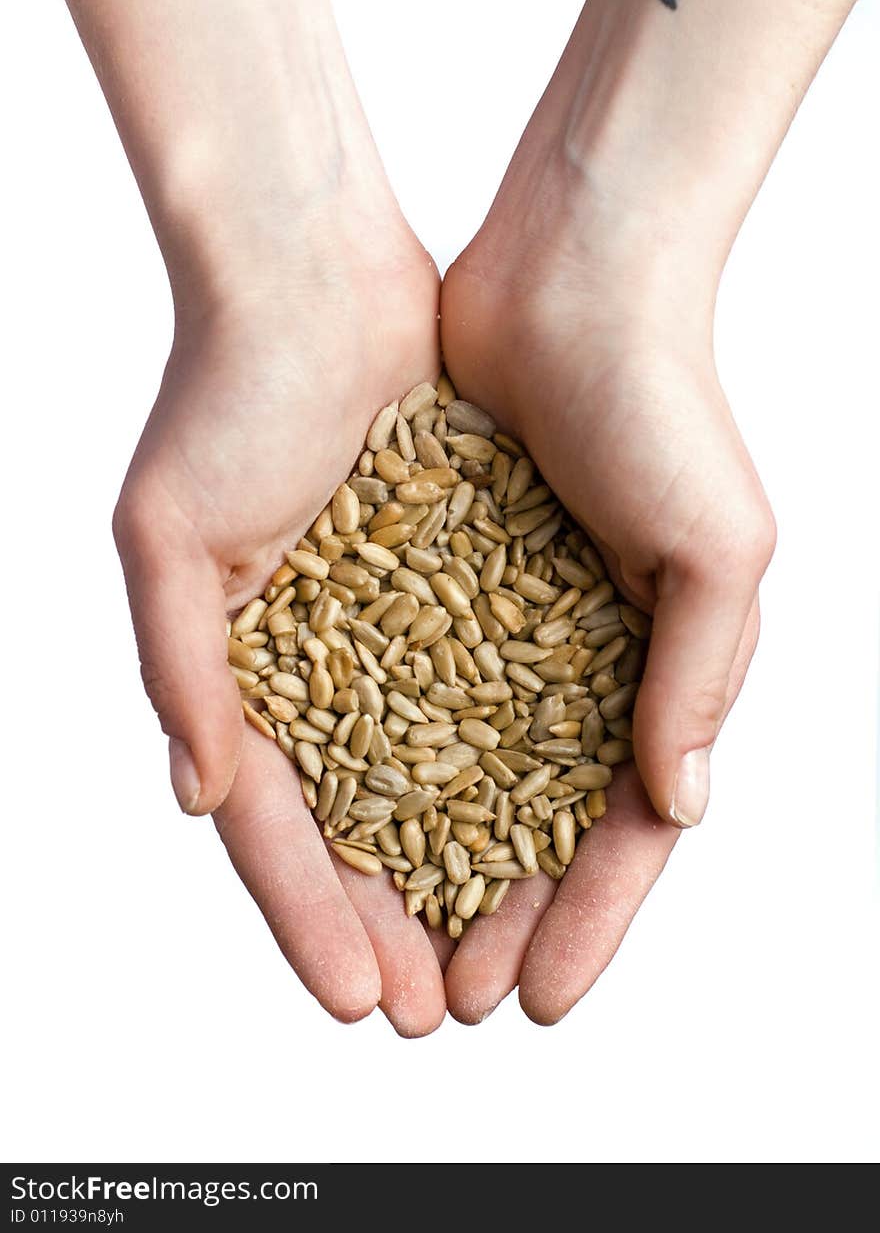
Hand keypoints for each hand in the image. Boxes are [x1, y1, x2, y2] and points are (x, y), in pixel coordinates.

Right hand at [113, 201, 447, 1034]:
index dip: (307, 914)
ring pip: (431, 774)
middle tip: (431, 1011)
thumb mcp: (170, 539)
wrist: (314, 273)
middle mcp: (315, 659)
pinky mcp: (457, 579)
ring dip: (458, 866)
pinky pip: (490, 688)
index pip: (273, 820)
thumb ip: (182, 670)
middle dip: (388, 918)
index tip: (353, 999)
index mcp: (236, 666)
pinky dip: (511, 762)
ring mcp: (389, 626)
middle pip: (356, 821)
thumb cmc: (225, 395)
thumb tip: (200, 798)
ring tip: (493, 950)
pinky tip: (543, 827)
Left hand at [438, 187, 774, 1023]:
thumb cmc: (664, 403)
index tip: (538, 997)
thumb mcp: (716, 547)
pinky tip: (346, 820)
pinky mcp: (438, 573)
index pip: (627, 826)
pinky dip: (382, 758)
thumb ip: (698, 677)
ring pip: (464, 770)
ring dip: (433, 859)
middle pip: (537, 819)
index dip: (589, 917)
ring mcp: (507, 620)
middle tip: (450, 999)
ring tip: (392, 936)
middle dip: (501, 912)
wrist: (569, 279)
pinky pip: (404, 685)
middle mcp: (586, 656)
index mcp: (665, 664)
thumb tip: (674, 807)